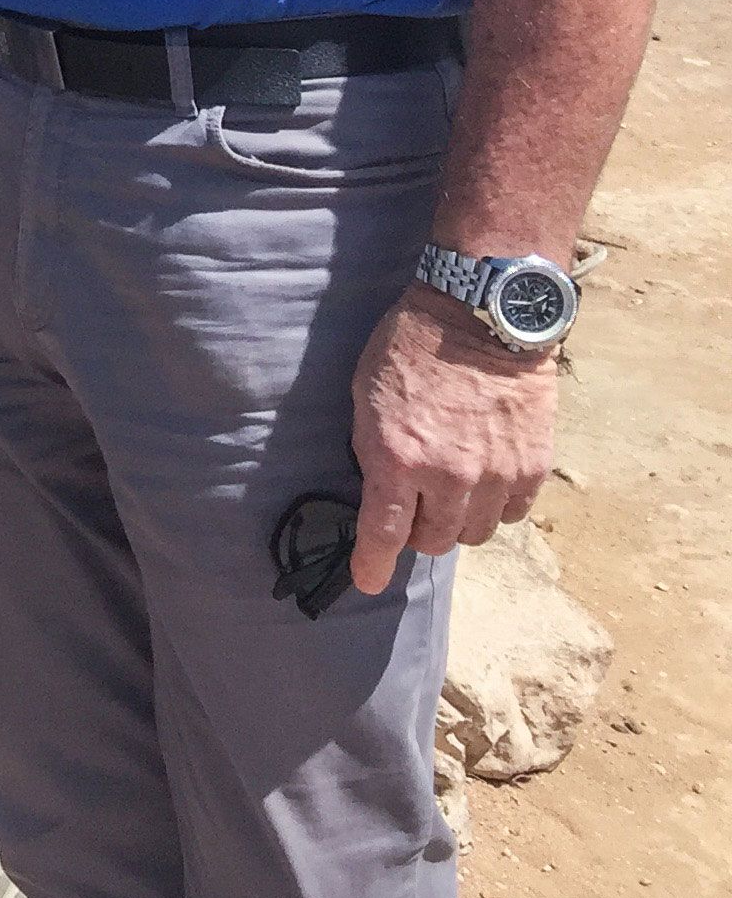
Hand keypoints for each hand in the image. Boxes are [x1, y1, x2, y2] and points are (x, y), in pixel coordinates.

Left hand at [347, 287, 558, 594]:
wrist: (480, 316)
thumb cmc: (410, 347)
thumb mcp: (366, 395)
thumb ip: (373, 449)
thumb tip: (382, 491)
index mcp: (397, 458)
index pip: (384, 532)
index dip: (372, 564)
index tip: (367, 581)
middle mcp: (448, 476)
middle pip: (433, 541)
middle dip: (419, 530)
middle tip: (416, 506)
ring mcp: (495, 475)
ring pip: (475, 533)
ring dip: (459, 520)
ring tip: (453, 488)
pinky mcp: (533, 467)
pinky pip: (513, 513)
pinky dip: (496, 505)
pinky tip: (486, 479)